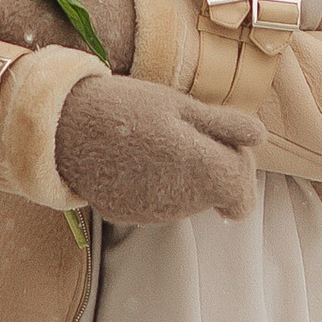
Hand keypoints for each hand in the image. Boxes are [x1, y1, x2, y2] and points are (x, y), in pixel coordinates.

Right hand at [53, 74, 263, 225]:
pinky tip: (136, 159)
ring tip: (155, 142)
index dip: (239, 169)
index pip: (241, 193)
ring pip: (189, 199)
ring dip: (185, 175)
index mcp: (201, 170)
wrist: (61, 127)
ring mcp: (154, 215)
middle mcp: (181, 203)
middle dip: (212, 166)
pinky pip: (160, 204)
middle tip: (184, 131)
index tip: (224, 146)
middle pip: (216, 194)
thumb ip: (225, 126)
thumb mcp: (179, 104)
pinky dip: (158, 185)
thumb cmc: (125, 108)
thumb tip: (260, 138)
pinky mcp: (130, 217)